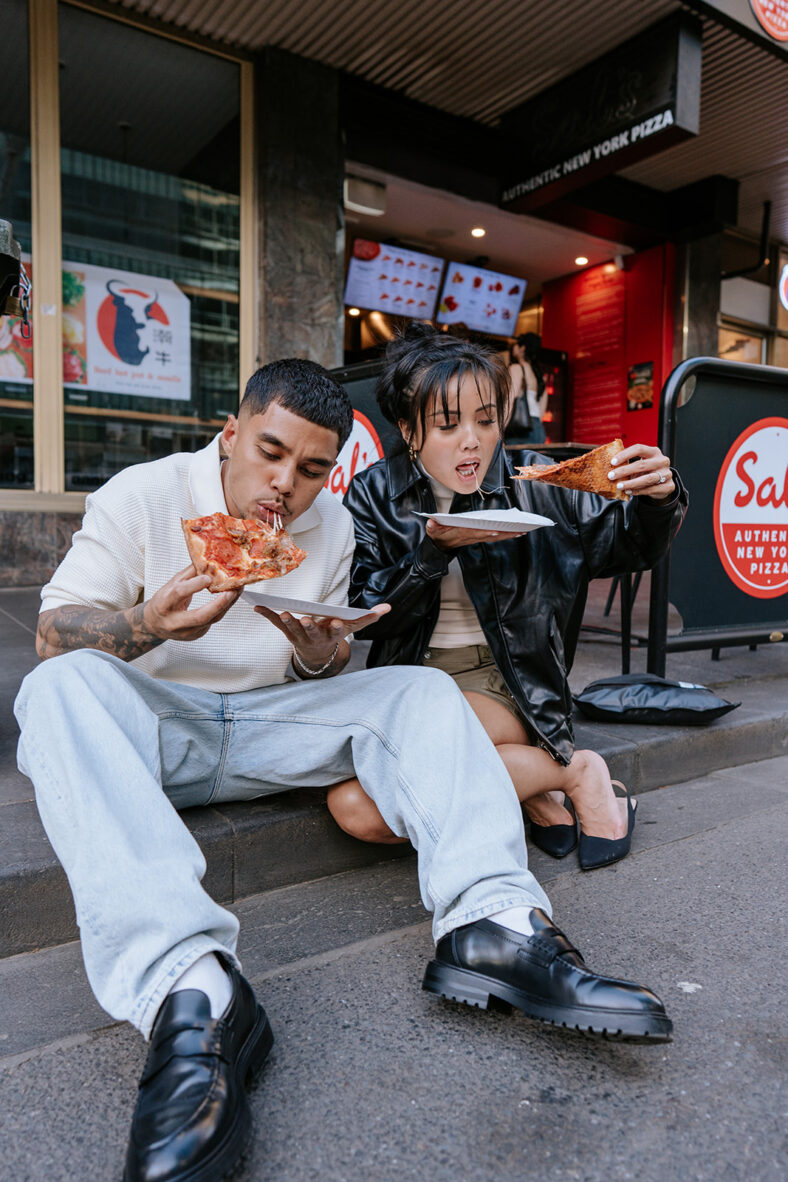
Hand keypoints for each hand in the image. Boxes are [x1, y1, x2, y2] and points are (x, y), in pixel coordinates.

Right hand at [143, 565, 240, 641]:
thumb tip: (207, 560)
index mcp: (164, 604)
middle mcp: (174, 621)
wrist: (154, 624)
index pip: (179, 594)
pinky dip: (223, 609)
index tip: (208, 578)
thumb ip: (190, 573)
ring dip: (226, 604)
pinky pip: (213, 621)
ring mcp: (186, 631)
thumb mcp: (171, 584)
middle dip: (218, 604)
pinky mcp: (196, 635)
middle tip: (232, 591)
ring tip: (237, 590)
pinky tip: (230, 599)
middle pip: (200, 616)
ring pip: (211, 620)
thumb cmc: (163, 602)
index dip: (195, 585)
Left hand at [253, 603, 390, 669]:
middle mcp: (316, 636)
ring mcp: (300, 635)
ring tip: (283, 613)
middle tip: (306, 619)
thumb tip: (388, 608)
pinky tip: (257, 606)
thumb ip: (369, 617)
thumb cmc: (336, 633)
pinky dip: (267, 615)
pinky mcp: (288, 632)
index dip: (337, 627)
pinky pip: (276, 623)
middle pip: (313, 631)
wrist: (317, 654)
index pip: (337, 631)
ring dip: (287, 620)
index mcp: (332, 634)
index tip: (337, 622)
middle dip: (310, 626)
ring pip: (293, 629)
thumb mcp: (354, 626)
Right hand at [425, 521, 525, 549]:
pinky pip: (495, 536)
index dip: (485, 533)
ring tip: (522, 531)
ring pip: (496, 537)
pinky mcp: (480, 537)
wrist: (441, 545)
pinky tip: (516, 532)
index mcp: (462, 534)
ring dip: (509, 535)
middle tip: (519, 530)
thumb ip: (432, 527)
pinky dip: (506, 534)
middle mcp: (472, 537)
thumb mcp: (433, 531)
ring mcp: (477, 538)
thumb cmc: (438, 535)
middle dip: (504, 533)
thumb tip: (430, 523)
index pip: (475, 533)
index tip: (495, 532)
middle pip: (491, 535)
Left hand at [608, 445, 674, 500]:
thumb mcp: (641, 463)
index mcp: (654, 452)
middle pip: (641, 464)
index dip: (625, 454)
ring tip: (619, 486)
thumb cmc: (649, 471)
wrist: (664, 483)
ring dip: (630, 483)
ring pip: (647, 479)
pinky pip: (650, 489)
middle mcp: (662, 461)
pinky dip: (637, 491)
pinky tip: (628, 491)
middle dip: (624, 471)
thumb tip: (611, 466)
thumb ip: (629, 463)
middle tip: (611, 476)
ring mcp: (666, 474)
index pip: (639, 449)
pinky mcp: (668, 486)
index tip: (613, 462)